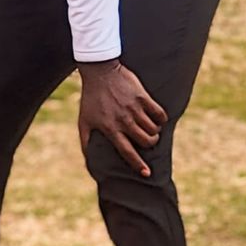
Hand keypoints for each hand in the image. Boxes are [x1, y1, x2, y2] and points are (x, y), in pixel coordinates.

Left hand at [77, 58, 166, 175]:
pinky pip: (160, 113)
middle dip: (150, 144)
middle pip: (146, 141)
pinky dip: (161, 119)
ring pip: (154, 129)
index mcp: (110, 129)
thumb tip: (89, 162)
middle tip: (148, 140)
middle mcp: (124, 120)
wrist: (99, 72)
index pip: (127, 152)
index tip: (147, 174)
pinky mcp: (142, 97)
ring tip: (151, 129)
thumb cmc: (91, 99)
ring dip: (155, 132)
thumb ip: (86, 143)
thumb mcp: (84, 122)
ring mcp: (134, 108)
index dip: (138, 165)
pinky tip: (158, 119)